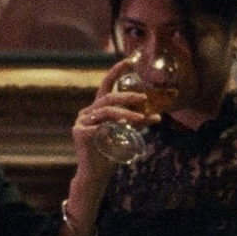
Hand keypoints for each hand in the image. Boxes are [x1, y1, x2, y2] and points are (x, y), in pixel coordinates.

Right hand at [71, 54, 151, 168]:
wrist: (96, 174)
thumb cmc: (110, 153)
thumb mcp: (126, 133)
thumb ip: (135, 122)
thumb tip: (156, 116)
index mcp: (96, 110)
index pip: (106, 86)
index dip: (116, 72)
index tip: (128, 61)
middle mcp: (87, 113)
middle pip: (108, 99)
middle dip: (127, 97)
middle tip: (144, 99)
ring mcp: (81, 122)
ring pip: (107, 112)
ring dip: (127, 114)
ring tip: (141, 118)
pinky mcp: (80, 132)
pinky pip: (101, 126)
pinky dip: (114, 126)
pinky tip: (123, 128)